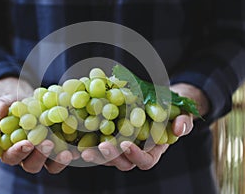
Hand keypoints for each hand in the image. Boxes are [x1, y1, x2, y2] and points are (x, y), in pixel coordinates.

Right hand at [0, 77, 76, 173]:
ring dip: (58, 160)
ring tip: (67, 152)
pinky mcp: (60, 149)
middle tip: (47, 143)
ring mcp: (45, 154)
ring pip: (51, 165)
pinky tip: (80, 148)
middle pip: (32, 164)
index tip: (27, 143)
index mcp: (10, 149)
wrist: (31, 100)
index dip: (18, 152)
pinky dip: (74, 153)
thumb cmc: (13, 104)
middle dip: (40, 156)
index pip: (11, 156)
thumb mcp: (4, 103)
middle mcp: (28, 156)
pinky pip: (67, 156)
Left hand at [80, 83, 208, 170]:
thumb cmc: (172, 108)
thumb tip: (179, 128)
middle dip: (112, 157)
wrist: (160, 99)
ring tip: (83, 150)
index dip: (136, 156)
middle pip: (122, 162)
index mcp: (153, 149)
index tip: (126, 144)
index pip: (145, 161)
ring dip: (96, 154)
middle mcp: (135, 151)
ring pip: (108, 157)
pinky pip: (98, 142)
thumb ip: (184, 120)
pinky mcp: (110, 135)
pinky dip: (89, 141)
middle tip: (102, 147)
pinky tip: (77, 136)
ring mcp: (121, 144)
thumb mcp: (183, 111)